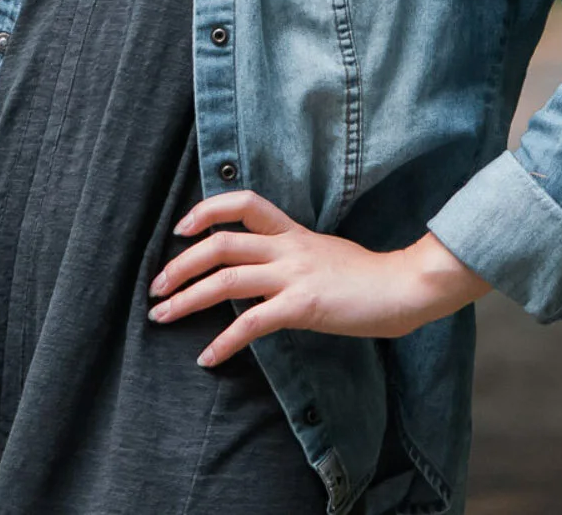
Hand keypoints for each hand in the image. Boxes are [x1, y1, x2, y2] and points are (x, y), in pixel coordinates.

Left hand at [147, 190, 491, 367]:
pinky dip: (223, 341)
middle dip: (180, 264)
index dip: (208, 209)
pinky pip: (252, 322)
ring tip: (161, 316)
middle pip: (220, 243)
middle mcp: (288, 247)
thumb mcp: (325, 254)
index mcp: (293, 232)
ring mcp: (295, 275)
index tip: (182, 228)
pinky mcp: (304, 306)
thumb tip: (267, 270)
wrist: (406, 287)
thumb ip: (294, 256)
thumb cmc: (370, 277)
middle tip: (155, 287)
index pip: (244, 202)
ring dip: (187, 298)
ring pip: (227, 278)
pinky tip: (207, 357)